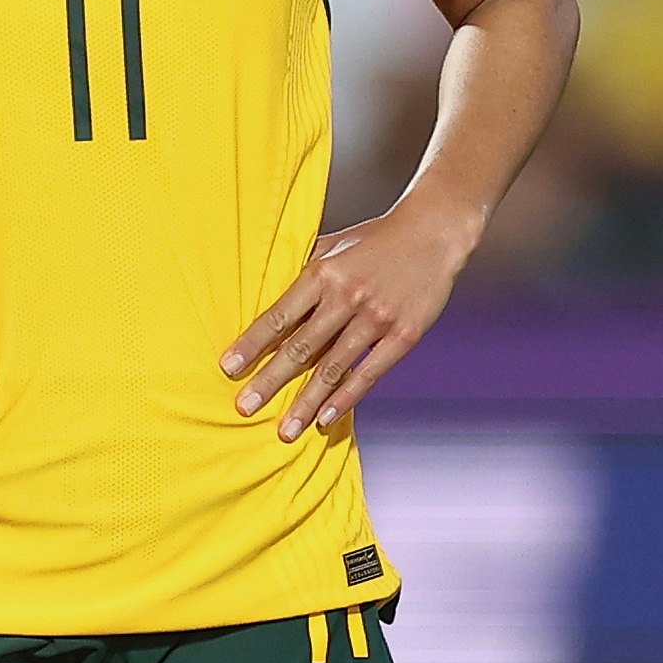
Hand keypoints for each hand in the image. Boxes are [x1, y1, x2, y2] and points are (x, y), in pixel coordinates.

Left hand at [221, 200, 475, 441]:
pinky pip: (369, 373)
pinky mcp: (405, 334)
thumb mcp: (333, 245)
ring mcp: (378, 318)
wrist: (434, 232)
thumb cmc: (375, 240)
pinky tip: (325, 418)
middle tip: (244, 408)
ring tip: (285, 430)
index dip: (252, 344)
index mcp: (324, 272)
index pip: (279, 315)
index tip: (228, 368)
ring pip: (333, 368)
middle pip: (301, 347)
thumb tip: (264, 301)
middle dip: (269, 381)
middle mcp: (348, 296)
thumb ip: (303, 273)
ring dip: (306, 402)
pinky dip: (346, 398)